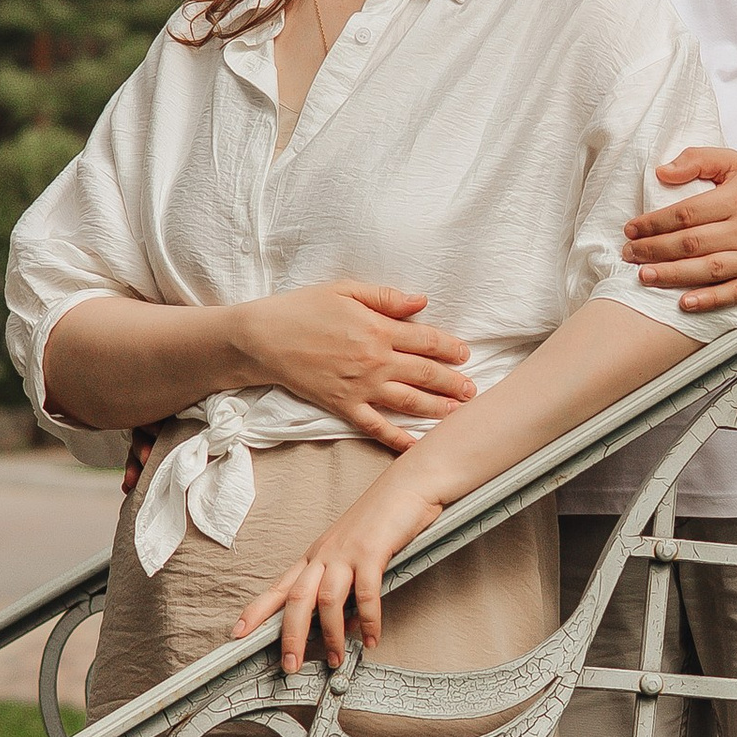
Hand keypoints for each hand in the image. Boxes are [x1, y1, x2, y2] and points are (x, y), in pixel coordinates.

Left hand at [234, 459, 441, 671]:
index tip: (238, 632)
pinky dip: (367, 621)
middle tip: (290, 666)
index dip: (257, 610)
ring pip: (326, 600)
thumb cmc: (382, 518)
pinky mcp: (372, 553)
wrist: (408, 484)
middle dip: (290, 635)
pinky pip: (365, 594)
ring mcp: (346, 553)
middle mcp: (324, 555)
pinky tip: (371, 639)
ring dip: (331, 634)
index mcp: (316, 555)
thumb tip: (343, 624)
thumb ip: (344, 586)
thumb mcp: (353, 552)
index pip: (279, 586)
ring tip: (335, 660)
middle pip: (296, 599)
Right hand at [236, 282, 474, 449]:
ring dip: (438, 409)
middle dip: (453, 383)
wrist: (264, 338)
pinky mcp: (345, 406)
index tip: (465, 354)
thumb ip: (386, 297)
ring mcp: (362, 387)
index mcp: (379, 329)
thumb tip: (422, 302)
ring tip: (459, 414)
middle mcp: (376, 361)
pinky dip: (398, 439)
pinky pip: (377, 427)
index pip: (427, 340)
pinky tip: (417, 446)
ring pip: (410, 401)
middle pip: (426, 374)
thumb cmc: (303, 309)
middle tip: (472, 390)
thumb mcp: (346, 290)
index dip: (451, 348)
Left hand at [623, 145, 736, 310]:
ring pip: (708, 269)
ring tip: (644, 277)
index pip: (686, 212)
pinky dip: (708, 300)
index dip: (654, 222)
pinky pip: (734, 293)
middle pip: (692, 243)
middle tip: (630, 254)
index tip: (632, 229)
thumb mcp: (736, 164)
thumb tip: (663, 172)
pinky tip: (684, 302)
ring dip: (672, 275)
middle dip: (654, 250)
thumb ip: (699, 160)